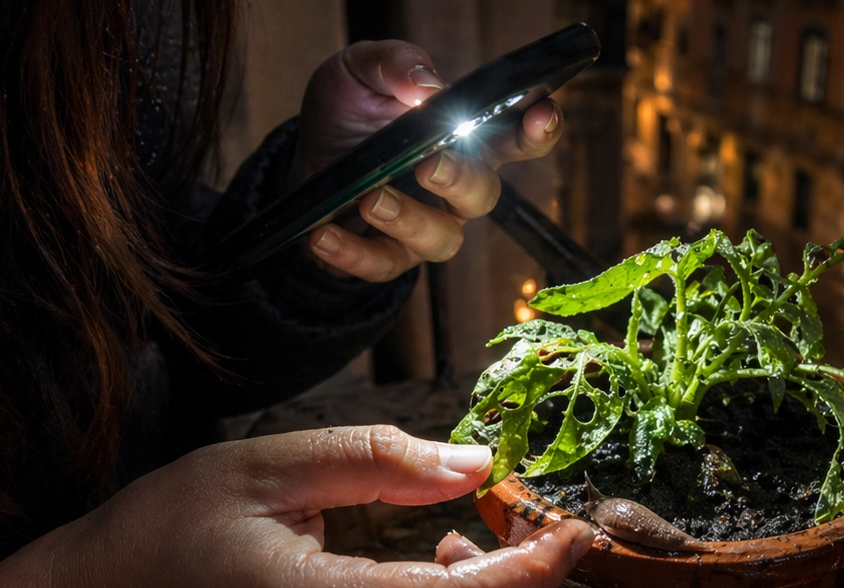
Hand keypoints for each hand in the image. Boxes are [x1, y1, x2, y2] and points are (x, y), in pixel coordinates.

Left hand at [291, 40, 564, 281]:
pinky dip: (352, 252)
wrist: (303, 166)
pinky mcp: (388, 257)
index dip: (539, 129)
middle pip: (483, 194)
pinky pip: (383, 265)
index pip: (517, 136)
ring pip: (443, 239)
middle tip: (428, 165)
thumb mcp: (359, 72)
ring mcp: (426, 225)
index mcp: (464, 139)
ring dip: (408, 220)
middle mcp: (455, 188)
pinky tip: (324, 233)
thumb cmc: (346, 116)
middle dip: (460, 180)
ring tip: (368, 198)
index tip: (541, 115)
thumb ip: (396, 65)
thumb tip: (426, 86)